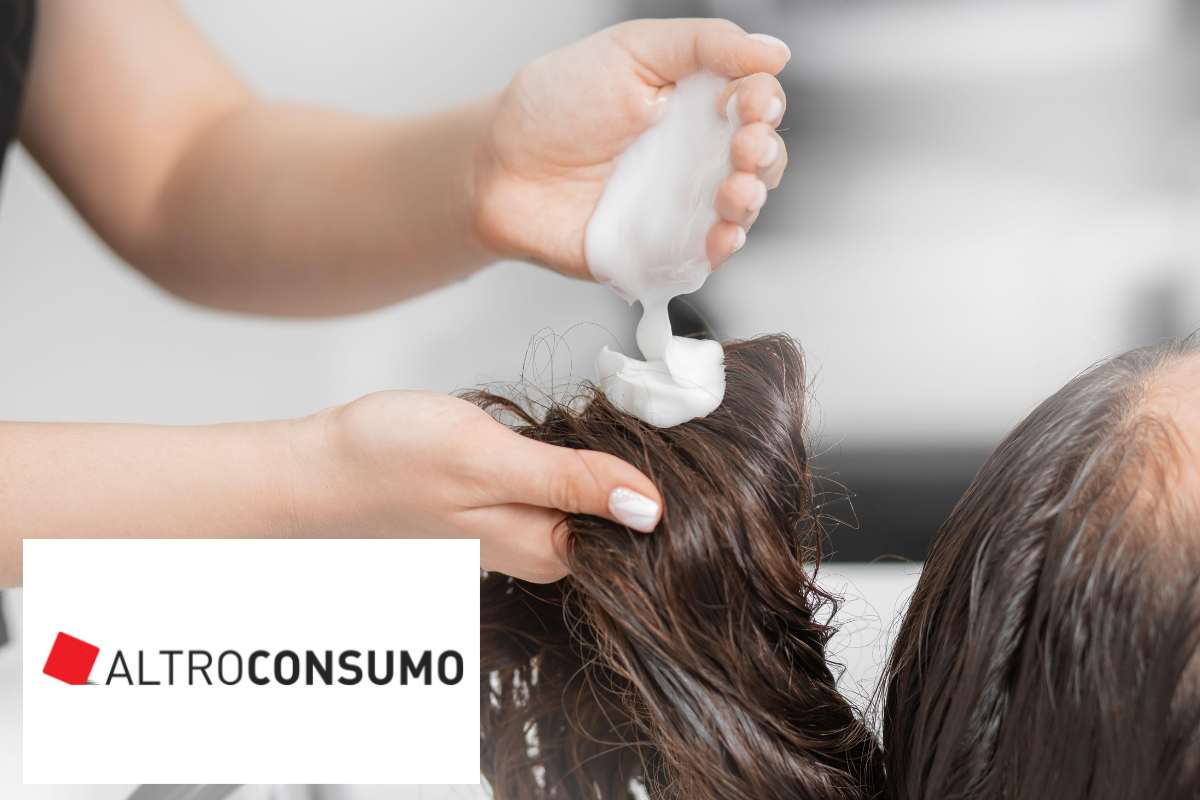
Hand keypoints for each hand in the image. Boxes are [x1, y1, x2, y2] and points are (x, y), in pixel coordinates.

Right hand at [297, 391, 661, 582]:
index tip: (669, 429)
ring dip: (603, 458)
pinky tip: (563, 432)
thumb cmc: (388, 462)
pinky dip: (570, 458)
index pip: (639, 528)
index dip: (662, 477)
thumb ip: (569, 484)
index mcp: (546, 549)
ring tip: (604, 414)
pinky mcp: (499, 511)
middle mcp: (539, 551)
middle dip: (637, 463)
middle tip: (638, 407)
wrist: (316, 470)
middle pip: (620, 513)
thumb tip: (652, 508)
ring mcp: (518, 533)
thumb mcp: (487, 460)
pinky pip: (557, 490)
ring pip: (589, 498)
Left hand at [473, 18, 789, 278]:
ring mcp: (682, 205)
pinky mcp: (661, 250)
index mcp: (697, 102)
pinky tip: (721, 234)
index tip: (752, 103)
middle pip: (761, 158)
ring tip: (735, 191)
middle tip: (745, 147)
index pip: (755, 103)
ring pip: (741, 208)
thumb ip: (704, 44)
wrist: (500, 166)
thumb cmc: (555, 105)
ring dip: (750, 200)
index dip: (763, 104)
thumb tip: (774, 52)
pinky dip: (722, 248)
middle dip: (764, 154)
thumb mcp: (632, 49)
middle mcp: (697, 155)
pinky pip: (705, 256)